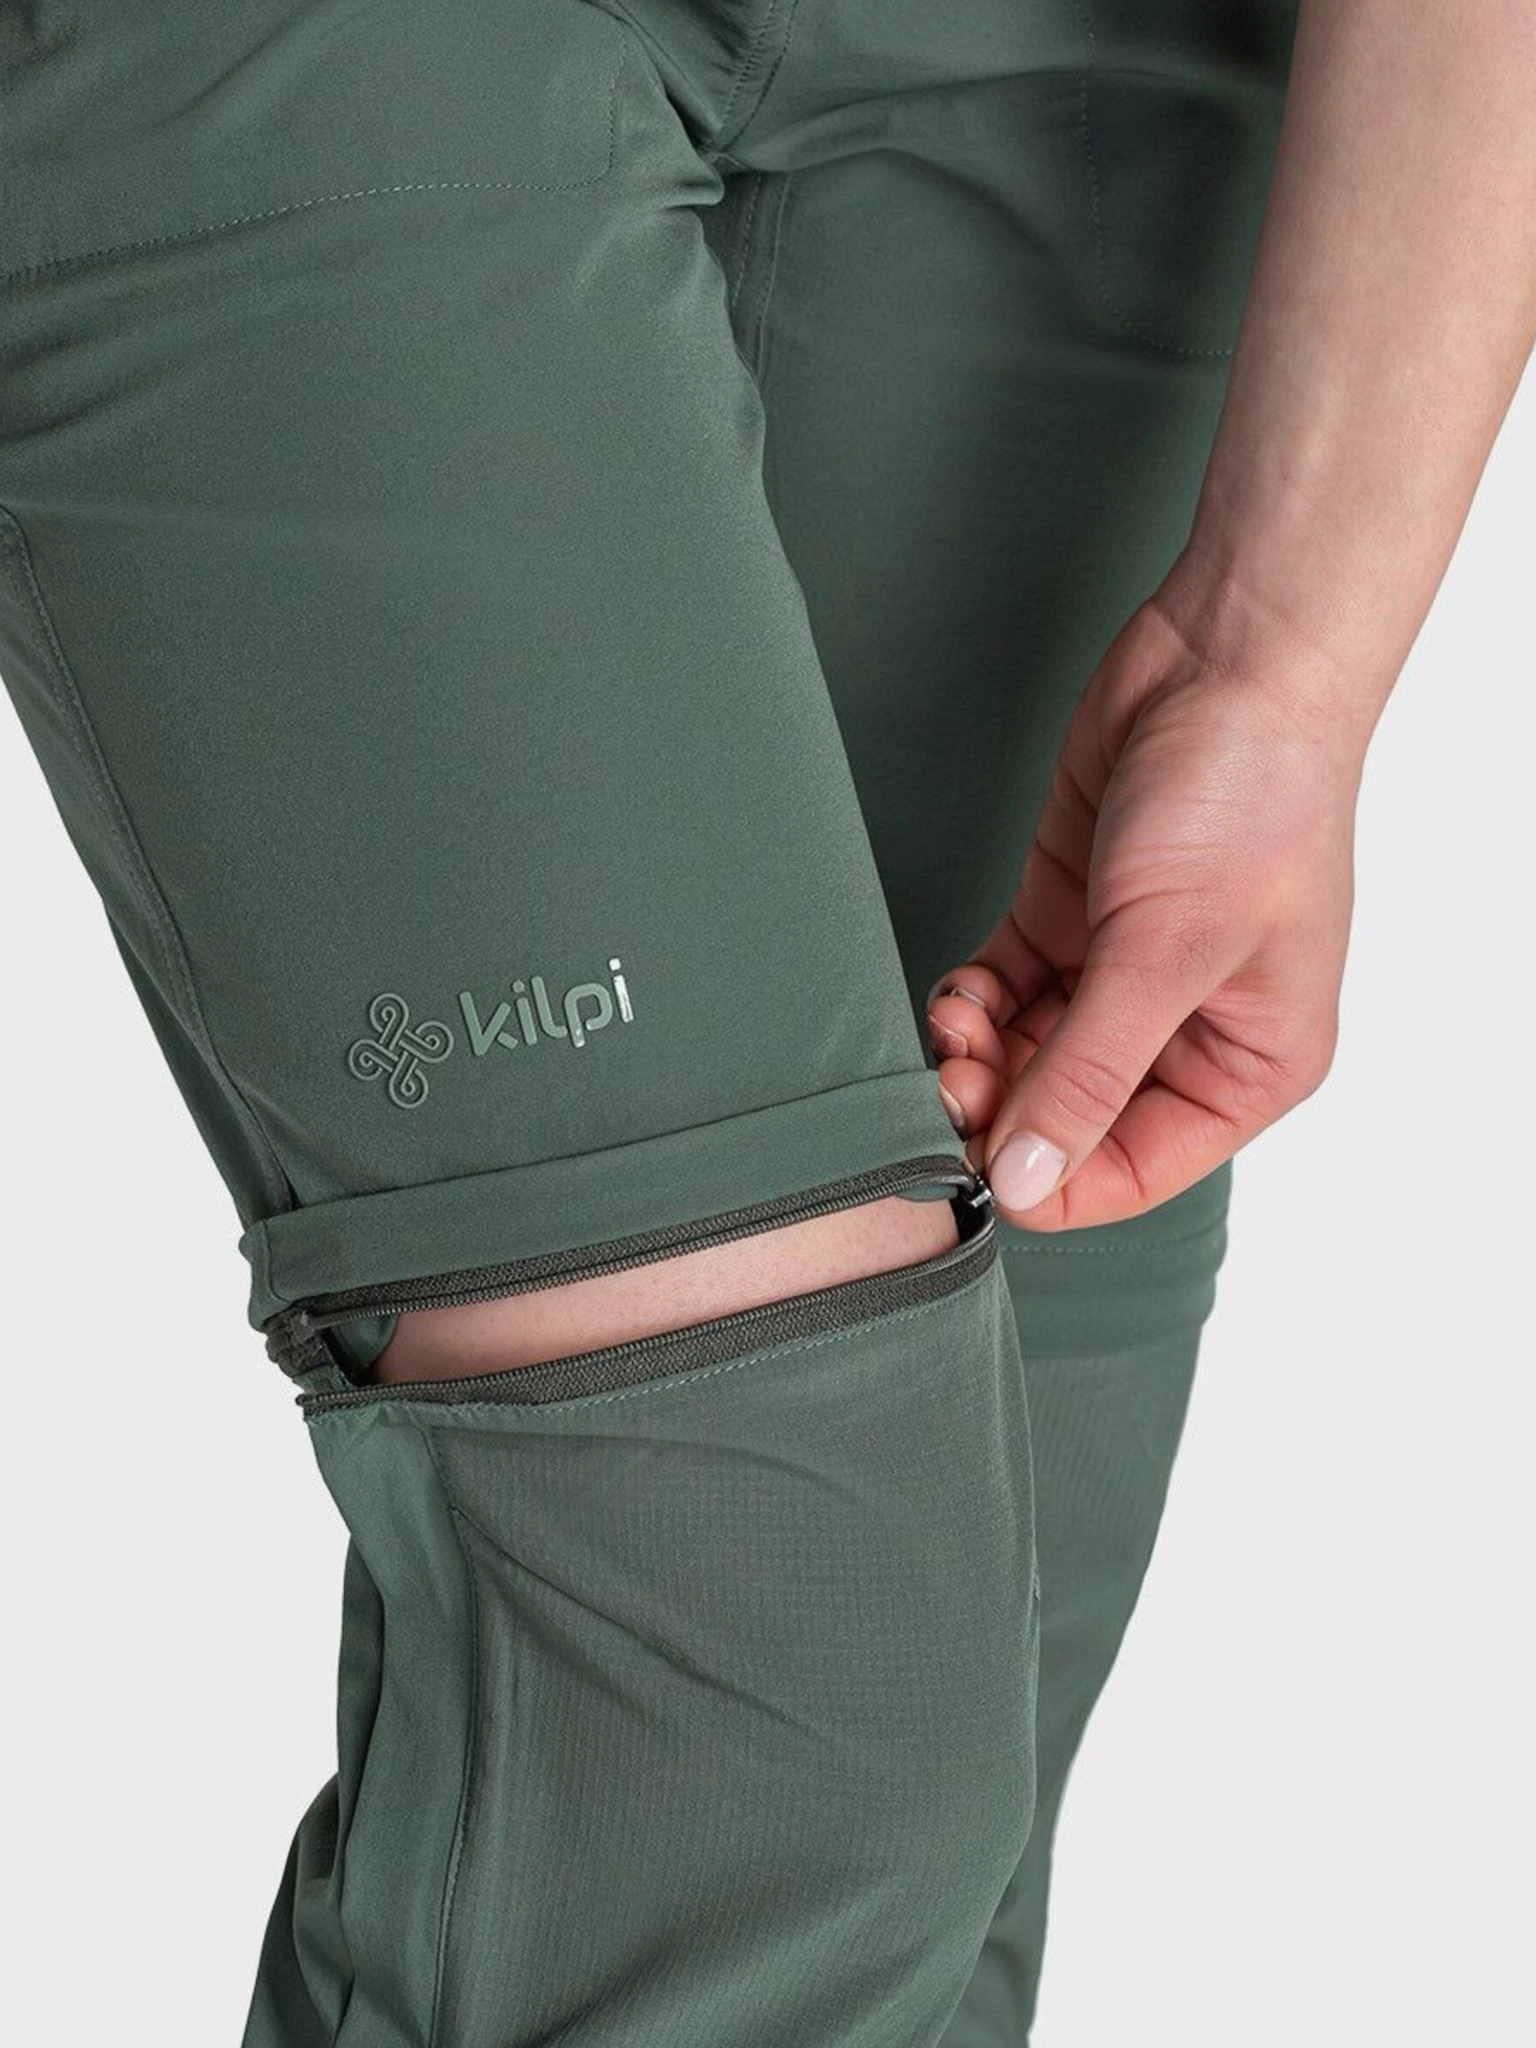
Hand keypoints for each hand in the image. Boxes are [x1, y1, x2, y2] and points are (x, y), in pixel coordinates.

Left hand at [928, 576, 1366, 1229]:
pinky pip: (1005, 997)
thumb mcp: (1164, 953)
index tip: (976, 1155)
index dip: (1048, 1176)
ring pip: (1026, 1060)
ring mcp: (1124, 977)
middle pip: (1067, 1118)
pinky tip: (955, 996)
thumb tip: (1027, 1180)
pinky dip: (969, 1007)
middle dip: (1001, 1107)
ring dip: (977, 1058)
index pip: (1131, 1170)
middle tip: (952, 1077)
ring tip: (955, 1025)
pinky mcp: (1071, 919)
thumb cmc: (1246, 797)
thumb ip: (1087, 1073)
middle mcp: (1188, 1034)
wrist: (1229, 659)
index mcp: (1248, 1066)